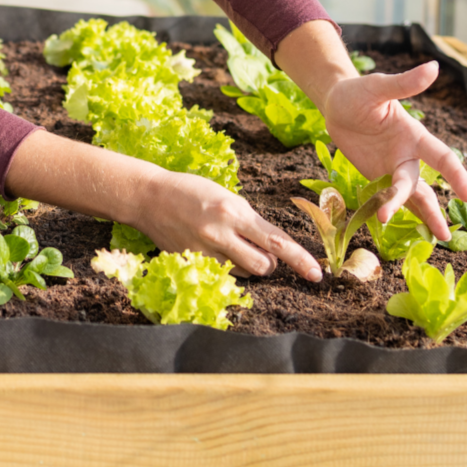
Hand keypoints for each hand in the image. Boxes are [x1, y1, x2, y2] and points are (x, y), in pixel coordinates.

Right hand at [130, 169, 322, 281]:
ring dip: (247, 264)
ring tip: (230, 244)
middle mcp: (221, 233)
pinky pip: (222, 275)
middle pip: (264, 265)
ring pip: (244, 273)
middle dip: (270, 263)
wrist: (149, 198)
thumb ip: (249, 221)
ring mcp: (204, 251)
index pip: (276, 241)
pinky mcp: (191, 263)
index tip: (317, 273)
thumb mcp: (226, 197)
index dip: (300, 259)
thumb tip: (272, 246)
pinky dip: (226, 267)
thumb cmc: (191, 192)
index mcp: (233, 211)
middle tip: (261, 251)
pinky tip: (212, 249)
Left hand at [323, 61, 466, 240]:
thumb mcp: (379, 87)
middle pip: (422, 186)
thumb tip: (434, 67)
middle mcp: (407, 155)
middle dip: (433, 209)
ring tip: (438, 239)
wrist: (336, 103)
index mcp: (414, 136)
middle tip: (445, 235)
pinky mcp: (375, 177)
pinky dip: (395, 213)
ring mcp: (391, 168)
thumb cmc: (360, 92)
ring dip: (421, 216)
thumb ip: (404, 83)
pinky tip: (404, 231)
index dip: (457, 176)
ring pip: (410, 197)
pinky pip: (388, 198)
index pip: (442, 158)